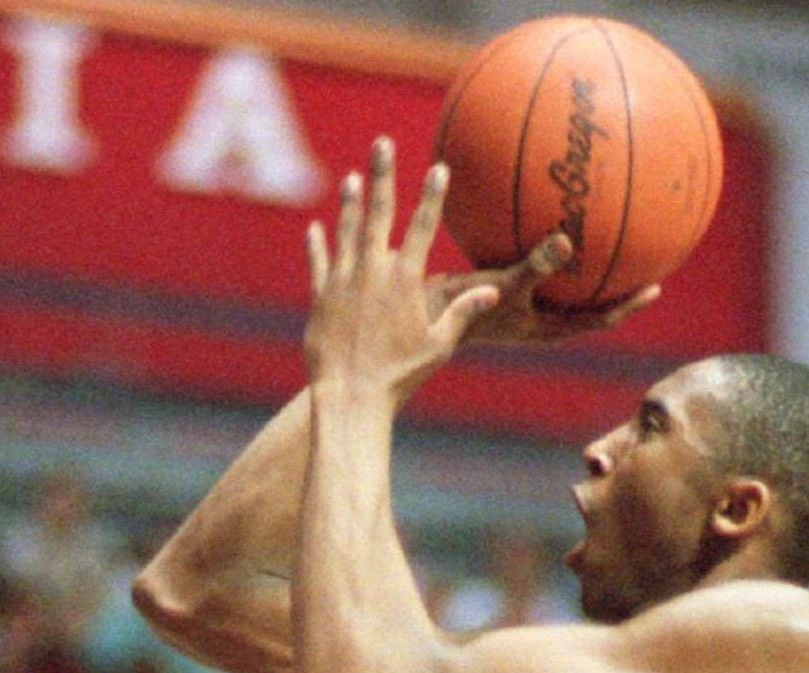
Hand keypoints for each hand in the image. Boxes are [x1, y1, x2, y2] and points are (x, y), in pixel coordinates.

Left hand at [303, 136, 497, 404]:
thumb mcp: (439, 344)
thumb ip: (463, 313)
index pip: (422, 227)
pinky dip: (317, 244)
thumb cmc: (401, 373)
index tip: (438, 167)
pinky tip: (315, 228)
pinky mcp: (321, 297)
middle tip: (382, 143)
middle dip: (382, 175)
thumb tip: (493, 291)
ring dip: (349, 203)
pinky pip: (319, 263)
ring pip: (346, 232)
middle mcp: (371, 271)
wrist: (351, 393)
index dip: (432, 195)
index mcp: (404, 280)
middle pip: (378, 213)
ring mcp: (342, 280)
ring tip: (351, 178)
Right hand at [427, 235, 660, 347]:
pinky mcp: (511, 287)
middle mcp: (546, 317)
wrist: (427, 315)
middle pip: (593, 301)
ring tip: (607, 232)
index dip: (629, 304)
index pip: (602, 318)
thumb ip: (536, 266)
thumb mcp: (503, 285)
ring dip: (587, 263)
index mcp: (552, 327)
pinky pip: (540, 264)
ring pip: (568, 284)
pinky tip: (549, 212)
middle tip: (645, 258)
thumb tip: (566, 241)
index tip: (655, 286)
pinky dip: (549, 245)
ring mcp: (529, 304)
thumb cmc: (467, 307)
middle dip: (617, 282)